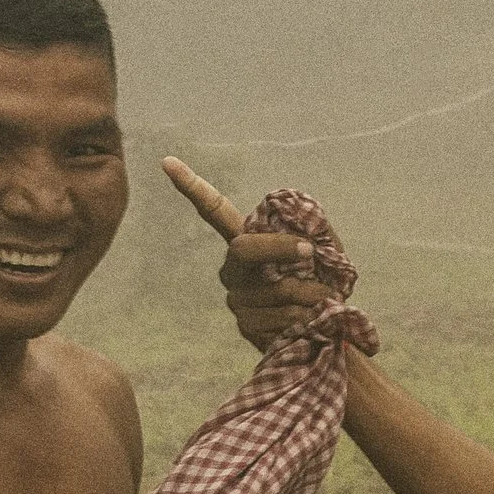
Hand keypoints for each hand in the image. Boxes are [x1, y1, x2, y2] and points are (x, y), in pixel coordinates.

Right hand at [161, 157, 331, 351]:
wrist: (325, 331)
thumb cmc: (321, 284)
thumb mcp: (324, 250)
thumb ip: (316, 232)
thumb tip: (306, 232)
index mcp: (247, 243)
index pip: (215, 211)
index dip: (192, 186)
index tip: (168, 162)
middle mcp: (234, 268)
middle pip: (243, 249)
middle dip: (280, 247)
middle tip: (311, 251)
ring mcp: (237, 298)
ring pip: (276, 288)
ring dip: (312, 292)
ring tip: (324, 298)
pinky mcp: (247, 326)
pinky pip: (282, 316)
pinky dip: (308, 315)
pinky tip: (312, 318)